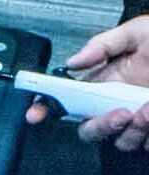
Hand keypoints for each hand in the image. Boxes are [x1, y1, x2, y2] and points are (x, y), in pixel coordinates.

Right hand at [25, 16, 148, 148]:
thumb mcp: (139, 31)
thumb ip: (103, 45)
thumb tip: (73, 62)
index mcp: (105, 81)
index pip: (66, 100)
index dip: (44, 108)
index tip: (36, 113)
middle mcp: (116, 104)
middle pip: (88, 130)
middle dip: (98, 127)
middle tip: (118, 115)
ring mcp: (137, 120)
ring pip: (119, 141)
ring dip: (131, 131)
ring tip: (147, 111)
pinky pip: (144, 143)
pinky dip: (148, 131)